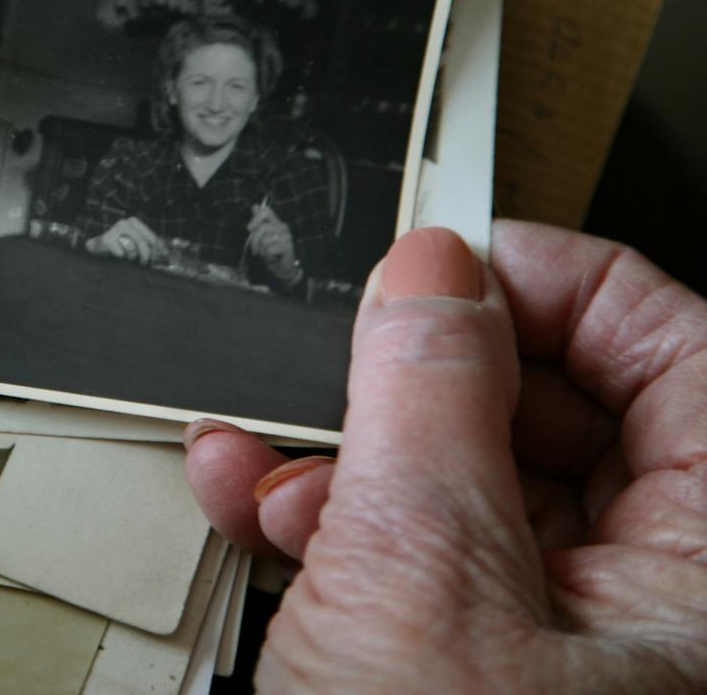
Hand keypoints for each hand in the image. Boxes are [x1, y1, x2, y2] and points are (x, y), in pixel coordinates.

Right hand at [86, 217, 166, 264]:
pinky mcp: (107, 239)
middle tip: (143, 262)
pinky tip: (116, 255)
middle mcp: (125, 223)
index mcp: (135, 222)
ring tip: (125, 256)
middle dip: (145, 256)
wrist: (97, 248)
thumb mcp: (135, 243)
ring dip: (130, 257)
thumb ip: (148, 245)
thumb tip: (164, 254)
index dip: (158, 249)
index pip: (152, 237)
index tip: (162, 258)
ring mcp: (115, 229)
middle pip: (143, 243)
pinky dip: (120, 257)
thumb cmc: (119, 247)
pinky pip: (121, 253)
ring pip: (132, 248)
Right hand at [183, 224, 706, 691]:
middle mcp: (645, 607)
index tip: (461, 257)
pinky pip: (410, 558)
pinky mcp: (461, 668)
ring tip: (270, 434)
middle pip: (562, 415)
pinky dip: (325, 521)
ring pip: (466, 485)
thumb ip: (430, 396)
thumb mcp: (420, 569)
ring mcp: (550, 644)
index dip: (568, 286)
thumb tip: (433, 273)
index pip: (682, 361)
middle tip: (362, 340)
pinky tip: (249, 497)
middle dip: (432, 373)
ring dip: (348, 450)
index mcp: (703, 581)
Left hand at [245, 201, 297, 280]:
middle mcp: (282, 227)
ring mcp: (287, 236)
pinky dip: (268, 256)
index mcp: (275, 222)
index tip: (249, 229)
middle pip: (262, 228)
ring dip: (262, 250)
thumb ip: (258, 222)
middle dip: (254, 241)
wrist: (281, 267)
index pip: (266, 211)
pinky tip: (273, 258)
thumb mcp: (261, 236)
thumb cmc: (270, 250)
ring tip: (266, 254)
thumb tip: (255, 206)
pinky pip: (270, 249)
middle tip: (255, 250)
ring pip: (265, 240)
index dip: (256, 218)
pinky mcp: (288, 247)